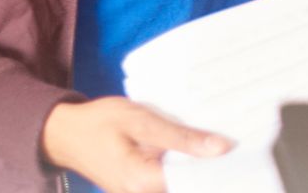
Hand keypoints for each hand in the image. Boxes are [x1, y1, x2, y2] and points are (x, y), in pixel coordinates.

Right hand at [41, 97, 230, 192]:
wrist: (65, 133)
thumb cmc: (99, 123)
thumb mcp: (142, 121)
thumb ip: (182, 137)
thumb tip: (221, 148)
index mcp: (144, 182)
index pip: (196, 183)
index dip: (221, 170)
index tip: (242, 154)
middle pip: (190, 187)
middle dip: (212, 169)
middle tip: (232, 145)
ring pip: (181, 185)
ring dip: (197, 169)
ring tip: (216, 146)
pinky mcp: (139, 191)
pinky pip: (168, 183)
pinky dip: (183, 170)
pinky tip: (194, 152)